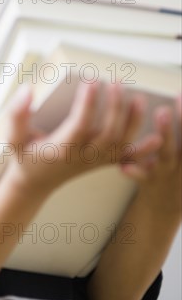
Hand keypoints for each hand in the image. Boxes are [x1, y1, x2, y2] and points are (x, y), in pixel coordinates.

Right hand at [5, 81, 161, 194]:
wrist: (35, 184)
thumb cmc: (25, 157)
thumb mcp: (12, 138)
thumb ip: (16, 115)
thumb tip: (27, 90)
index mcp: (60, 149)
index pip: (79, 125)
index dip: (87, 103)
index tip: (91, 80)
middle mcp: (81, 157)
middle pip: (107, 133)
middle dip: (115, 107)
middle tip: (116, 82)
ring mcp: (94, 161)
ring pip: (121, 144)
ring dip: (133, 122)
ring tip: (138, 98)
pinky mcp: (102, 162)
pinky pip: (127, 157)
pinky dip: (144, 150)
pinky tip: (157, 138)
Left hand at [121, 94, 181, 214]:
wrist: (165, 204)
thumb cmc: (173, 167)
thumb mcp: (180, 151)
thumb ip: (178, 130)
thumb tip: (177, 95)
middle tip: (175, 100)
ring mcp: (168, 170)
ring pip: (169, 153)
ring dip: (167, 133)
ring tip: (161, 112)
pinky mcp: (151, 182)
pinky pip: (144, 177)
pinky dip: (135, 172)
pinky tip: (124, 166)